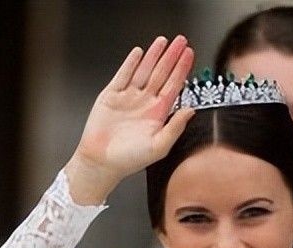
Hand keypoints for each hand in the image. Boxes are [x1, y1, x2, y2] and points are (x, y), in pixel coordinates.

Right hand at [65, 35, 195, 204]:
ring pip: (144, 71)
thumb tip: (191, 110)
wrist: (101, 162)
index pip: (174, 86)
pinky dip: (130, 63)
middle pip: (161, 74)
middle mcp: (145, 102)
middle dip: (171, 57)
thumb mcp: (158, 146)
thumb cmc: (130, 159)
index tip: (190, 54)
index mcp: (158, 113)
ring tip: (163, 41)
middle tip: (181, 40)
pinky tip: (139, 53)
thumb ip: (175, 128)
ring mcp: (128, 97)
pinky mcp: (111, 96)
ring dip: (153, 55)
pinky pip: (123, 75)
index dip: (182, 70)